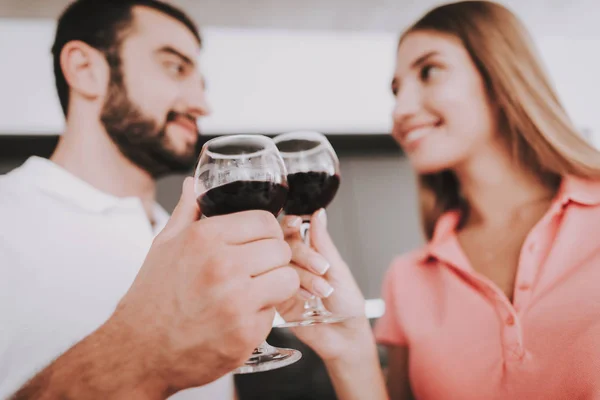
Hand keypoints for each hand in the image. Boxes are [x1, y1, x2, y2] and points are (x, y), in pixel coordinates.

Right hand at [108, 178, 298, 392]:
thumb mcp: (164, 246)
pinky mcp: (246, 333)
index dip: (266, 232)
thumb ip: (186, 212)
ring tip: (255, 291)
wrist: (139, 351)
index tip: (260, 243)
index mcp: (205, 238)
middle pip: (280, 249)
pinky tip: (241, 316)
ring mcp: (236, 301)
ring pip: (287, 279)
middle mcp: (222, 266)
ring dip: (276, 285)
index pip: (264, 221)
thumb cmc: (152, 298)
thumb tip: (194, 184)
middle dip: (273, 258)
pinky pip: (276, 313)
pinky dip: (263, 315)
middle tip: (257, 269)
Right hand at [276, 209, 372, 362]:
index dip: (291, 225)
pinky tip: (306, 298)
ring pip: (280, 266)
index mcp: (310, 251)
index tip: (296, 224)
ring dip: (302, 276)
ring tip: (322, 290)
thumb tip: (319, 213)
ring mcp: (284, 280)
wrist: (344, 335)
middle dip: (304, 255)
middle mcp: (294, 263)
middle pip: (284, 246)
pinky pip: (273, 286)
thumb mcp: (338, 269)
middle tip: (322, 268)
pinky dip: (290, 289)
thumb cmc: (347, 303)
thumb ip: (323, 242)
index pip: (292, 230)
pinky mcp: (276, 298)